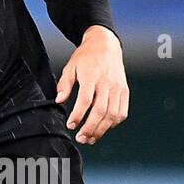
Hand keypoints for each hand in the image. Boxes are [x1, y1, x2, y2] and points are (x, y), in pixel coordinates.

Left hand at [55, 25, 128, 143]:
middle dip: (90, 128)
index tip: (71, 125)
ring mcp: (118, 88)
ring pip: (112, 114)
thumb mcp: (71, 67)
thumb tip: (59, 100)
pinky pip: (122, 112)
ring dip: (102, 130)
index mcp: (91, 75)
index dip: (78, 115)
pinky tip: (104, 128)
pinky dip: (113, 123)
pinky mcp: (124, 91)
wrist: (106, 45)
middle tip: (81, 138)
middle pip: (100, 111)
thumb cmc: (87, 56)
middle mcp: (107, 83)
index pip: (85, 100)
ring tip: (91, 138)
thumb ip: (64, 85)